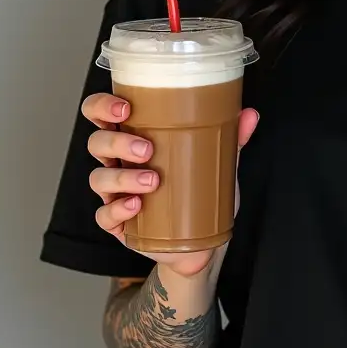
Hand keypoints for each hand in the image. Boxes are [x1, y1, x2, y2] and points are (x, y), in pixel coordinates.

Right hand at [83, 94, 259, 277]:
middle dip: (117, 142)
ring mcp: (114, 194)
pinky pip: (104, 216)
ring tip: (153, 179)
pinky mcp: (116, 224)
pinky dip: (119, 209)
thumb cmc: (197, 189)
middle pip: (97, 142)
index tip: (126, 107)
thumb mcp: (214, 160)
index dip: (102, 106)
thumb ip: (232, 137)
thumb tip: (249, 114)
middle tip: (147, 148)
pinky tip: (138, 206)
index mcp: (134, 137)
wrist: (199, 240)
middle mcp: (118, 162)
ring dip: (123, 176)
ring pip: (99, 178)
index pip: (102, 114)